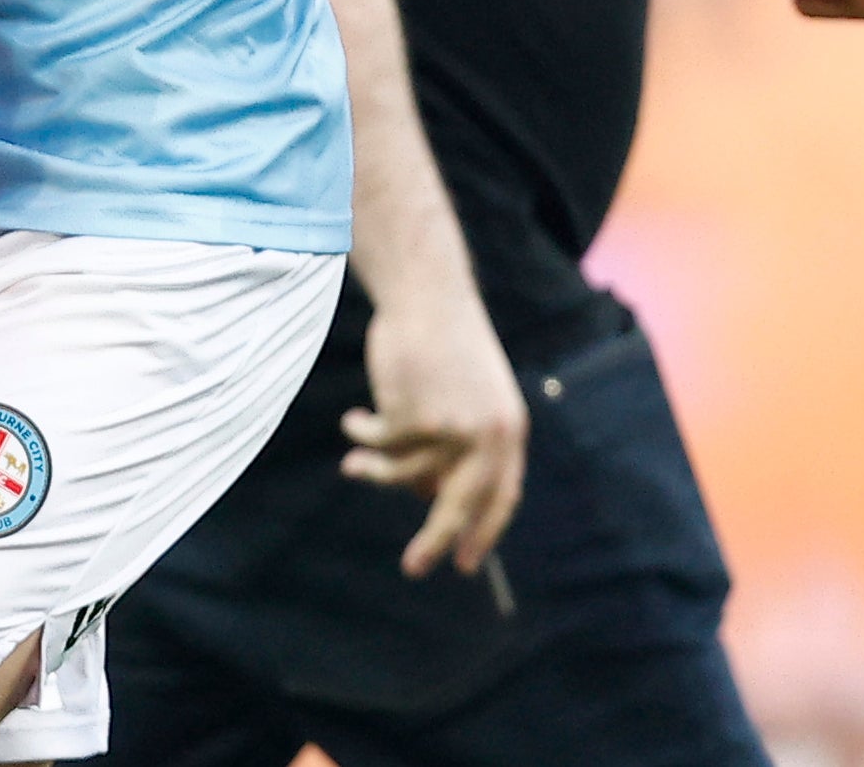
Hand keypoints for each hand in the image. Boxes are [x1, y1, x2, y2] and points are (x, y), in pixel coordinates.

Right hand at [344, 282, 528, 576]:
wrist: (428, 296)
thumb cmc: (442, 343)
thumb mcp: (464, 397)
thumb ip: (454, 446)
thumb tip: (423, 495)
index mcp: (509, 432)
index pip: (502, 496)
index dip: (483, 531)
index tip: (466, 563)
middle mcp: (488, 435)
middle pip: (460, 504)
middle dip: (437, 540)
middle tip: (415, 568)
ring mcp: (451, 426)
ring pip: (405, 473)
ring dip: (374, 472)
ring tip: (353, 465)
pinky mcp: (414, 413)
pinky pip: (379, 444)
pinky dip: (362, 435)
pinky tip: (355, 419)